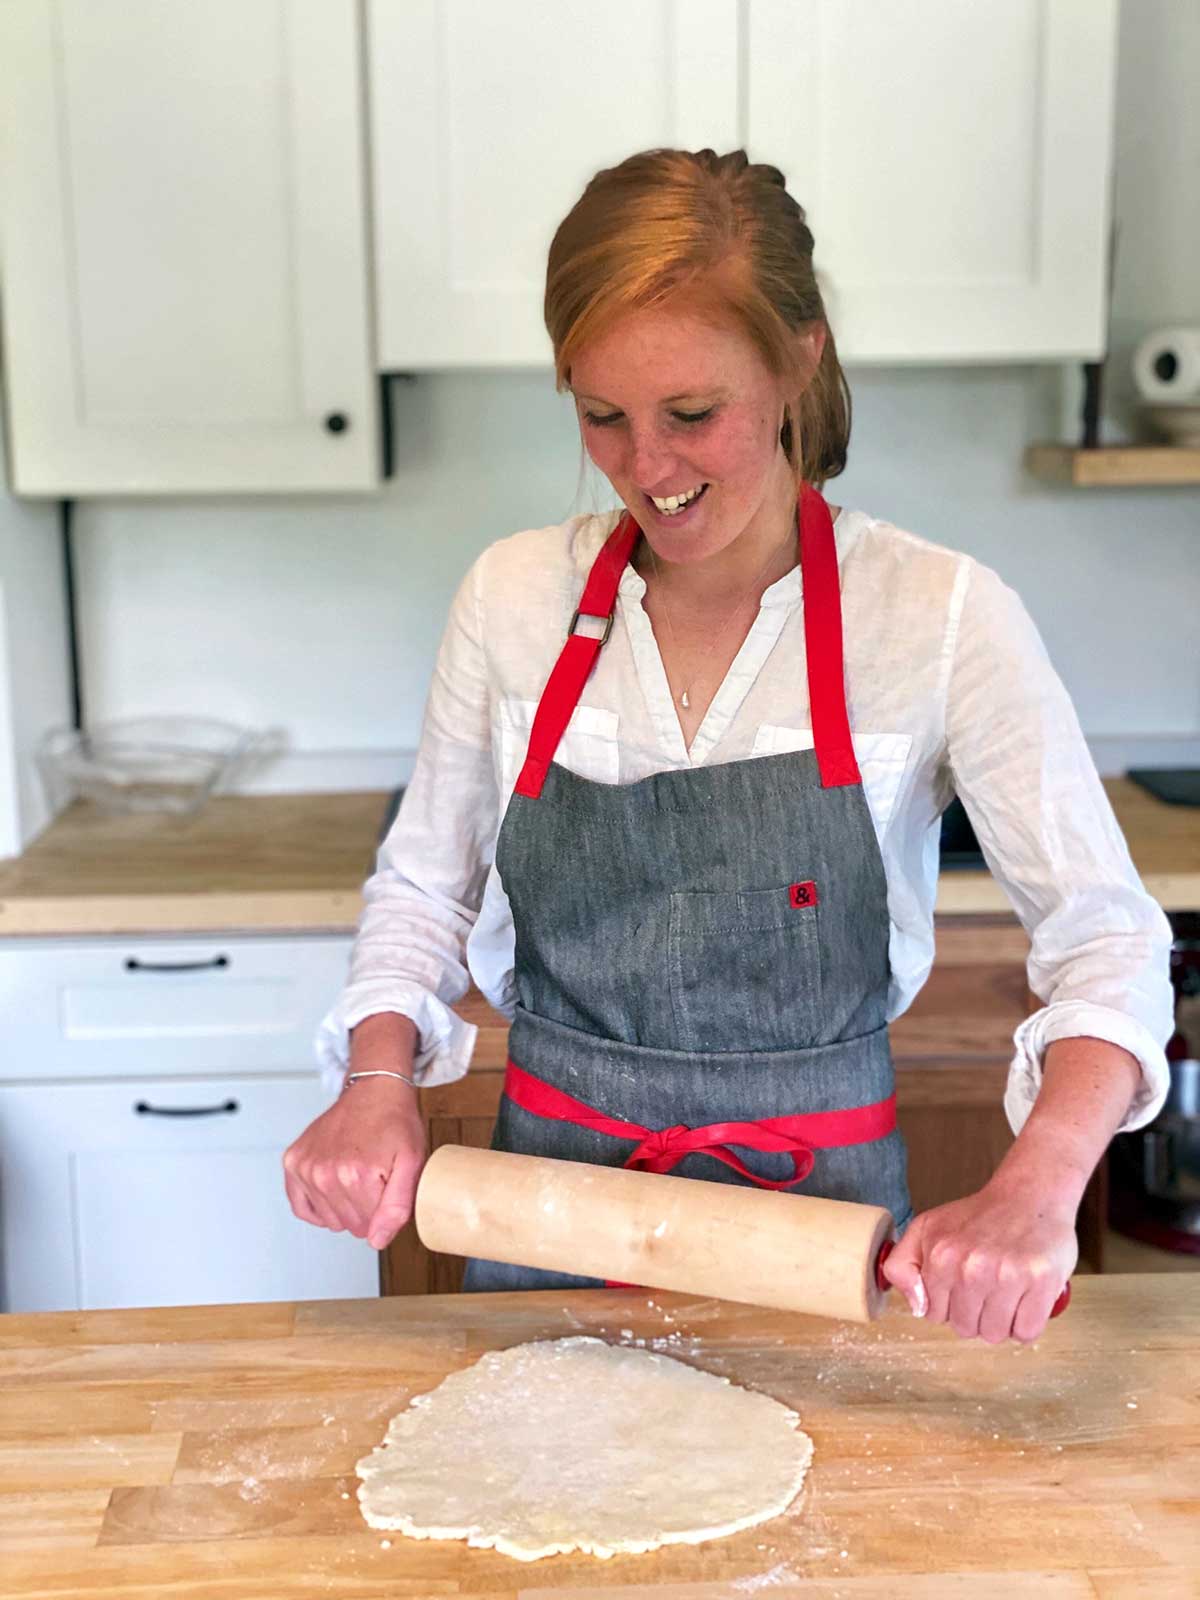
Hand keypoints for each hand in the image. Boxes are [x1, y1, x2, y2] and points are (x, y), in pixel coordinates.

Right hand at [283, 1077, 428, 1250]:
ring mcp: (306, 1168)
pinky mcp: (293, 1162)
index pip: (371, 1227)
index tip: (388, 1184)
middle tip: (375, 1178)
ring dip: (344, 1204)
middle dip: (366, 1208)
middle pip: (350, 1224)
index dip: (384, 1210)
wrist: (374, 1090)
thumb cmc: (395, 1122)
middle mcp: (326, 1173)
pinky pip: (301, 1208)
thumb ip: (398, 1207)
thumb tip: (376, 1240)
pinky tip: (334, 1189)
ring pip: (329, 1219)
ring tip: (355, 1174)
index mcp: (357, 1175)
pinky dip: (318, 1205)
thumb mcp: (412, 1163)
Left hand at [881, 1181, 1077, 1343]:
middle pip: (965, 1329)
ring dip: (1001, 1322)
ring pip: (995, 1335)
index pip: (934, 1314)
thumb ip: (902, 1265)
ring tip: (1007, 1292)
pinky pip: (1026, 1333)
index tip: (961, 1285)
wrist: (1030, 1195)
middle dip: (975, 1315)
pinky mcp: (1041, 1282)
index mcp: (941, 1255)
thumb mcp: (926, 1227)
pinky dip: (1026, 1324)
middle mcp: (972, 1268)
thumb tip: (916, 1307)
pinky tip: (1025, 1299)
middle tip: (987, 1286)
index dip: (948, 1304)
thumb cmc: (980, 1216)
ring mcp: (1008, 1276)